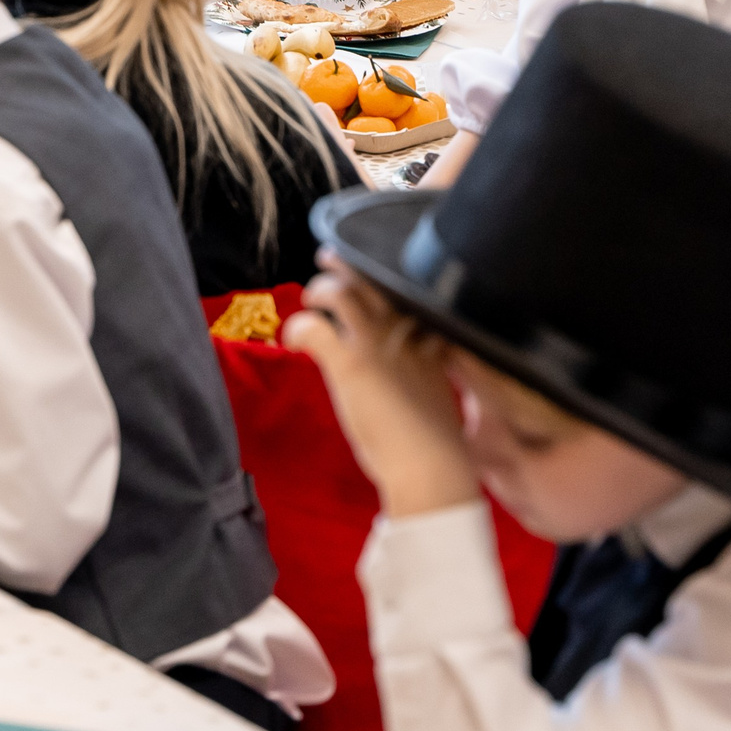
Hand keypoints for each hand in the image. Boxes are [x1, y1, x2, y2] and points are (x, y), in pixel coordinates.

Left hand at [280, 250, 476, 515]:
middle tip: (331, 263)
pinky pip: (313, 327)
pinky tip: (294, 338)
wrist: (430, 466)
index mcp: (429, 338)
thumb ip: (421, 371)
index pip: (405, 293)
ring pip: (342, 291)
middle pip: (374, 280)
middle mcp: (403, 332)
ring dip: (320, 288)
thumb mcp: (435, 392)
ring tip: (310, 296)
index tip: (374, 287)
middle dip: (348, 267)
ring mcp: (376, 344)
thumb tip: (406, 376)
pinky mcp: (350, 363)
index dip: (386, 285)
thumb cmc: (435, 443)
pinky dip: (298, 327)